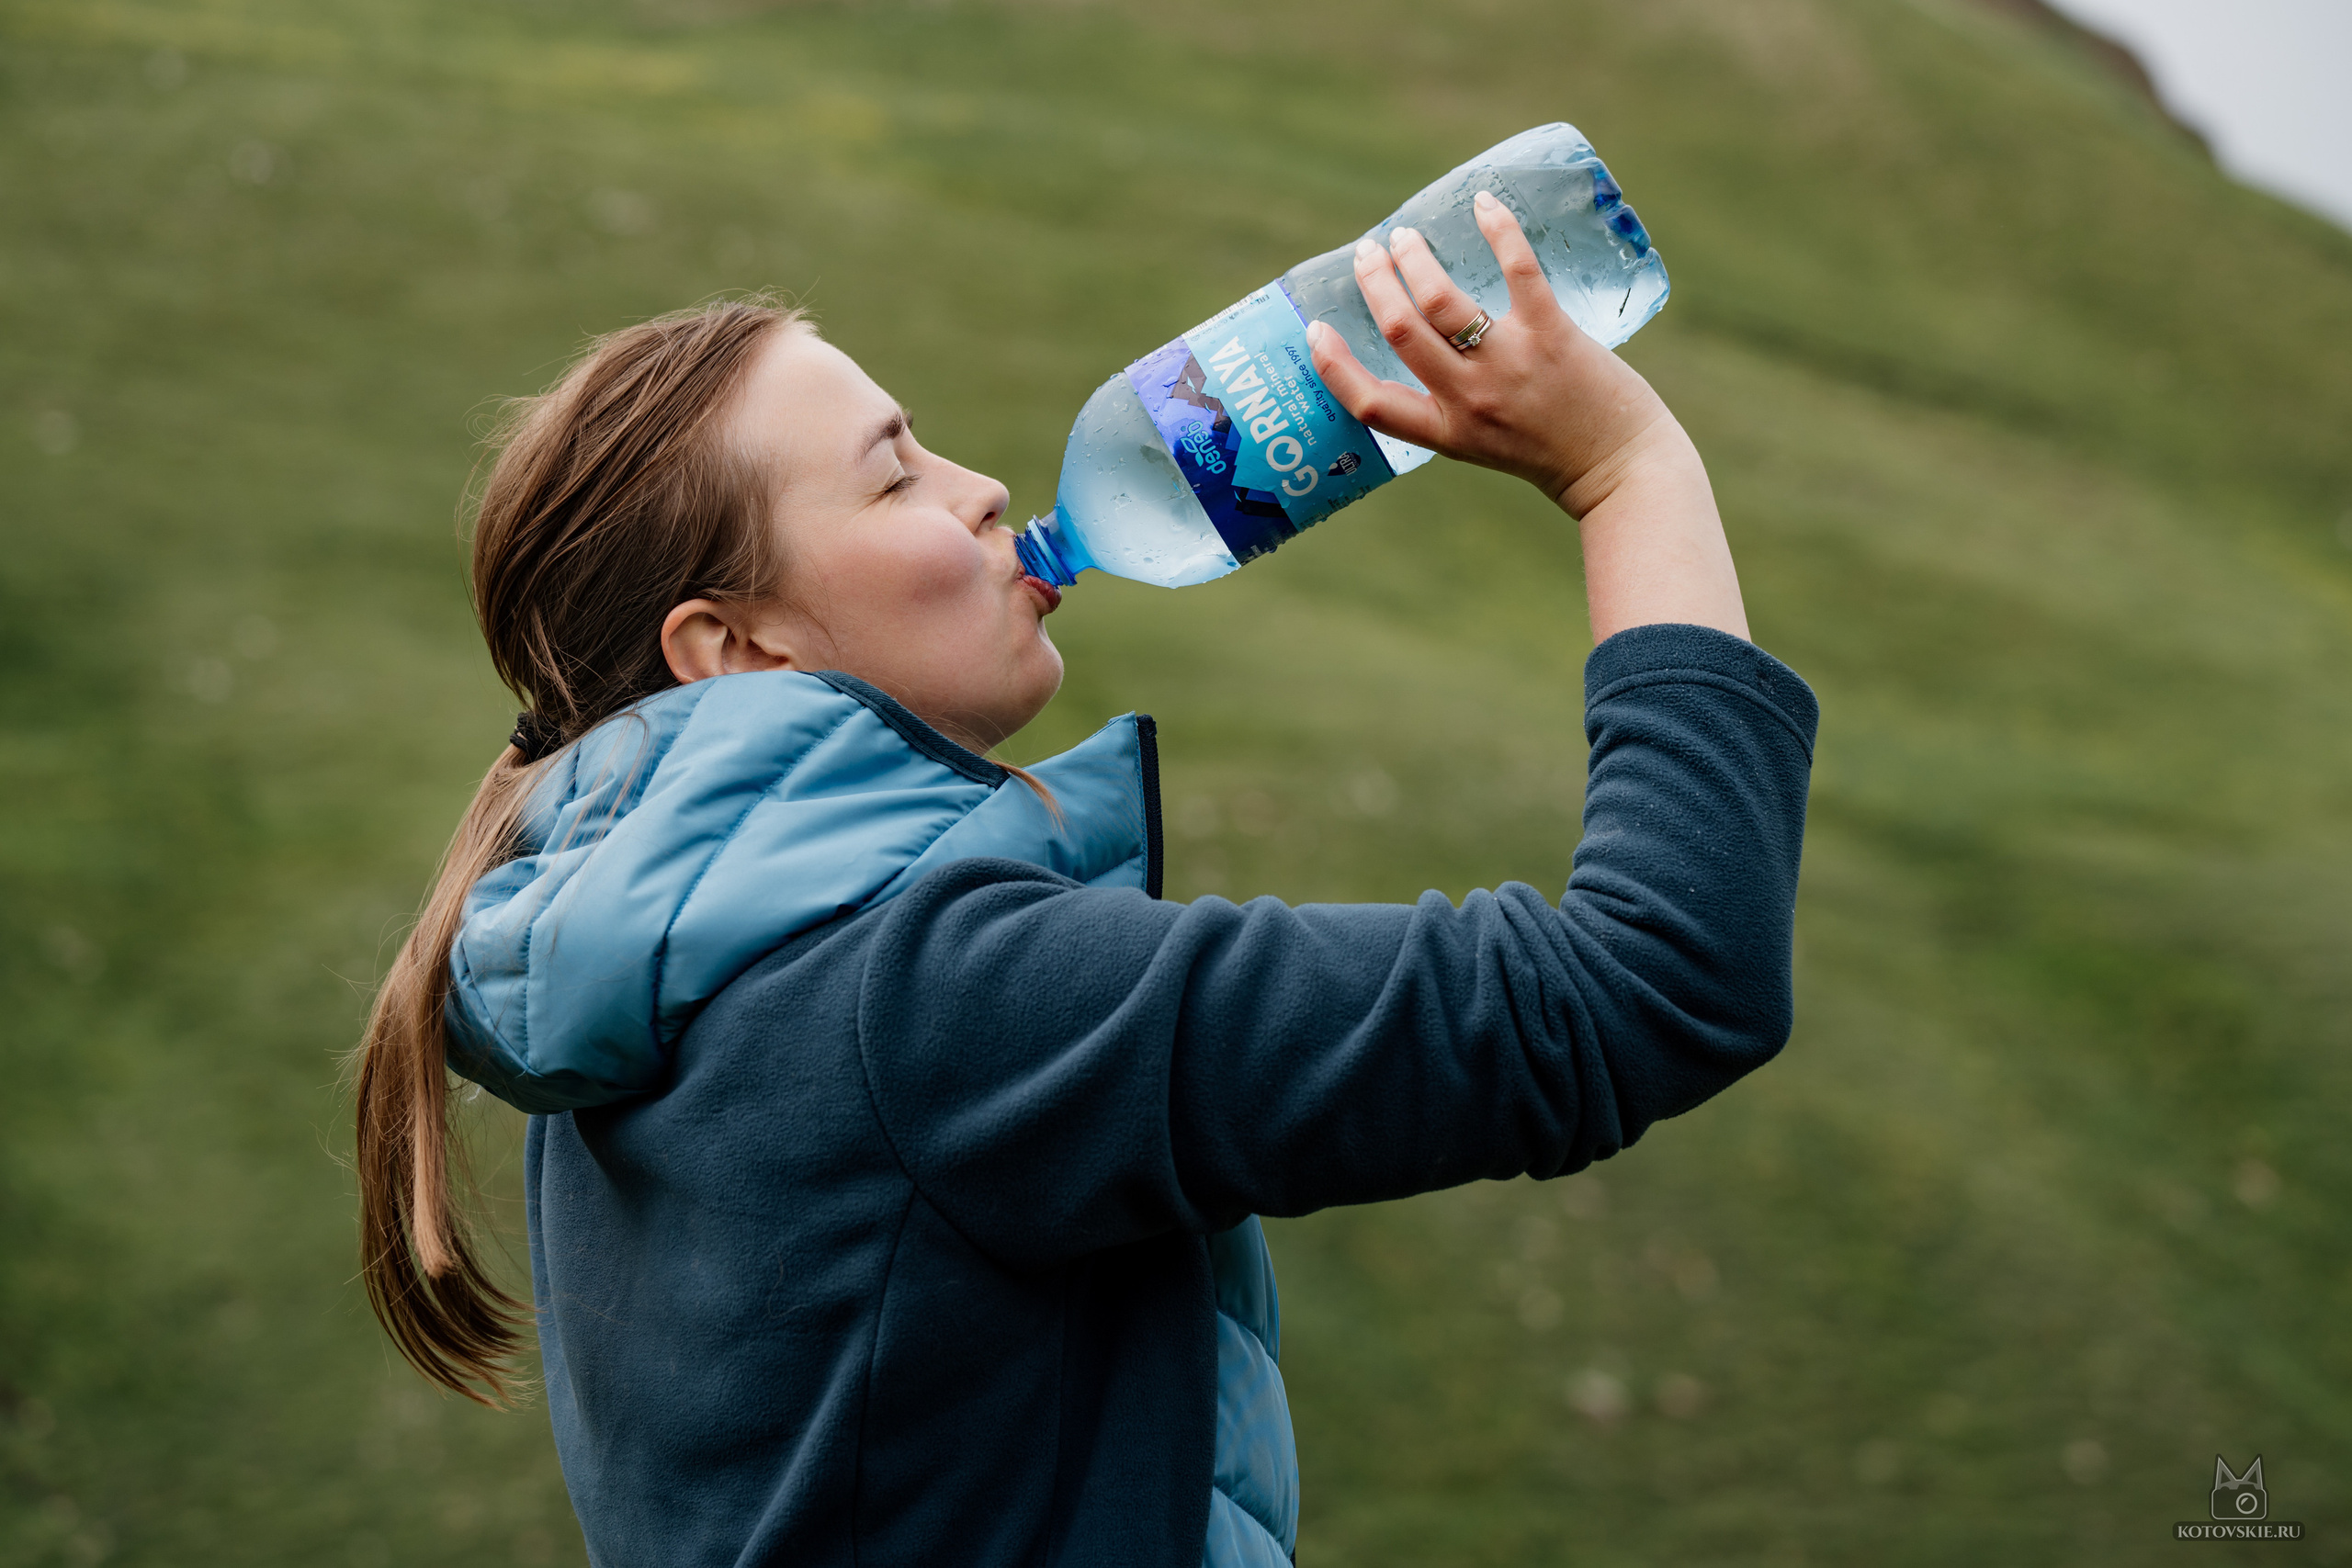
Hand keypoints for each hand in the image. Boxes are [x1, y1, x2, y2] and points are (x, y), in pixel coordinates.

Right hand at [1307, 190, 1748, 641]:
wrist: (1619, 468)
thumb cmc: (1555, 454)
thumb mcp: (1484, 442)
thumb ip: (1454, 404)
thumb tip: (1428, 344)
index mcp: (1448, 432)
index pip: (1371, 403)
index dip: (1333, 366)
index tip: (1315, 329)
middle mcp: (1471, 399)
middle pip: (1401, 330)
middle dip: (1376, 283)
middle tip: (1369, 253)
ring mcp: (1510, 365)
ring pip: (1442, 301)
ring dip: (1415, 259)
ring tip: (1406, 238)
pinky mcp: (1552, 336)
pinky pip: (1517, 271)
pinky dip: (1498, 229)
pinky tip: (1483, 203)